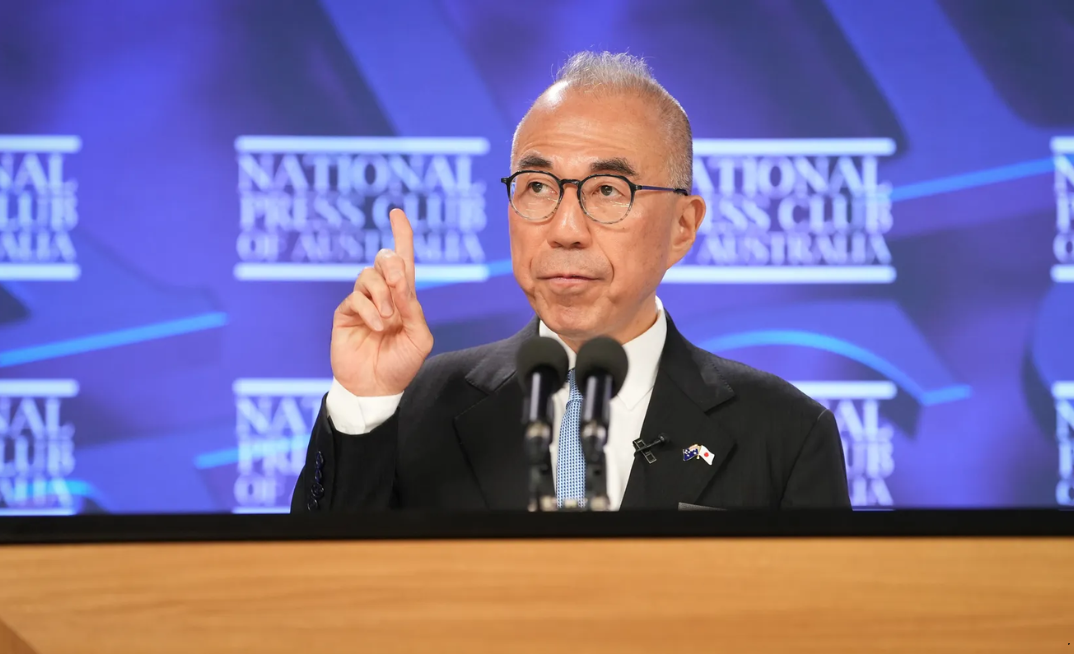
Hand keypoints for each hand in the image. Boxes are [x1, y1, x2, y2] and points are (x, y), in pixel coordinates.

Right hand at [331, 208, 432, 395]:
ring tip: (387, 319)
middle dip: (391, 264)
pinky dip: (369, 309)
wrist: (375, 388)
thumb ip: (413, 310)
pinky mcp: (345, 314)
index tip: (397, 212)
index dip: (401, 235)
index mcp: (404, 299)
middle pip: (384, 259)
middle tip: (397, 283)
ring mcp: (363, 303)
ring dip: (381, 294)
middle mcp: (383, 296)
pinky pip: (355, 298)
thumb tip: (400, 285)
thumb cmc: (400, 365)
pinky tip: (376, 326)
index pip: (403, 261)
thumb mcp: (419, 339)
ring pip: (367, 276)